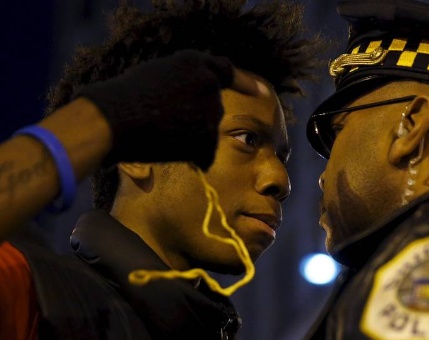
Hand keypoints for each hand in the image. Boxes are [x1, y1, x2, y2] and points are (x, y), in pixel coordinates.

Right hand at [73, 50, 263, 169]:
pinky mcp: (208, 135)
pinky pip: (205, 152)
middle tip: (163, 122)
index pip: (226, 71)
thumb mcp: (156, 76)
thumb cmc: (121, 98)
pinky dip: (192, 156)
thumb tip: (194, 98)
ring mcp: (210, 108)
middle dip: (195, 119)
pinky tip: (168, 148)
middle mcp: (208, 82)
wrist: (112, 120)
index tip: (264, 92)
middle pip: (212, 108)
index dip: (245, 83)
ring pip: (207, 132)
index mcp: (194, 62)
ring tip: (159, 132)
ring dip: (189, 137)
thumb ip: (184, 82)